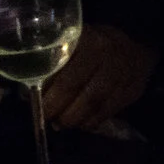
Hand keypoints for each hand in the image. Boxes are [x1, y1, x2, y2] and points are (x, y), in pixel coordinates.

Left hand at [42, 24, 156, 128]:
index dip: (49, 96)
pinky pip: (110, 110)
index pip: (65, 75)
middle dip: (60, 111)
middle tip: (48, 119)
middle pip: (79, 90)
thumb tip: (28, 93)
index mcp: (87, 40)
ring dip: (75, 119)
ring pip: (95, 104)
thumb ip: (52, 64)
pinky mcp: (134, 88)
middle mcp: (108, 54)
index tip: (38, 106)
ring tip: (62, 123)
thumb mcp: (72, 44)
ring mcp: (124, 72)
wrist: (135, 45)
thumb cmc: (91, 47)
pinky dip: (93, 121)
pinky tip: (82, 122)